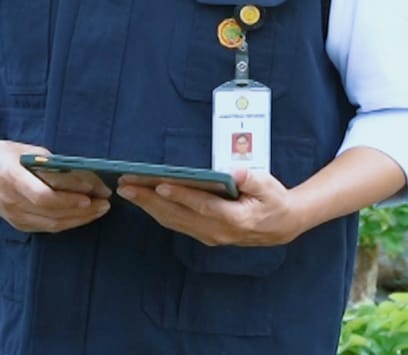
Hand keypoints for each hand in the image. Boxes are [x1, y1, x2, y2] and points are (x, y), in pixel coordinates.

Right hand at [0, 138, 111, 234]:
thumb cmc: (3, 155)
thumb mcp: (25, 151)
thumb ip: (50, 164)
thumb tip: (81, 175)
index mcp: (11, 179)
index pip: (43, 196)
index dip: (68, 199)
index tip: (90, 195)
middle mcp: (11, 202)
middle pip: (52, 213)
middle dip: (82, 210)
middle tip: (105, 202)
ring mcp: (13, 216)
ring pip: (52, 224)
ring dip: (79, 219)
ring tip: (100, 209)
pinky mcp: (18, 224)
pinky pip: (47, 228)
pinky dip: (67, 222)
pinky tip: (82, 216)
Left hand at [116, 169, 306, 246]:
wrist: (281, 226)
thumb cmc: (274, 201)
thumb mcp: (270, 186)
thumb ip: (252, 179)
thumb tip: (235, 172)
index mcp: (235, 218)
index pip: (203, 206)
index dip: (181, 196)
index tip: (160, 186)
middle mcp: (218, 231)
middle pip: (179, 215)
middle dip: (150, 200)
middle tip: (127, 184)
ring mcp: (209, 236)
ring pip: (173, 221)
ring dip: (148, 206)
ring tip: (127, 190)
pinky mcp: (204, 235)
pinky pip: (176, 224)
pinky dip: (157, 212)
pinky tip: (143, 200)